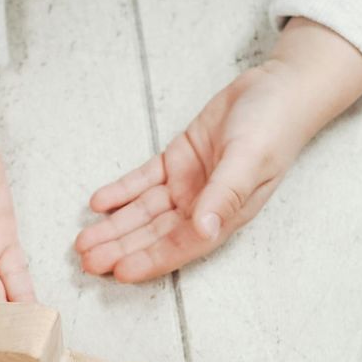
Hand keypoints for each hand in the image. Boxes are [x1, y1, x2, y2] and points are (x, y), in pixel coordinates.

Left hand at [76, 19, 361, 282]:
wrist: (277, 89)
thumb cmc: (273, 126)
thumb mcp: (249, 159)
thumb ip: (225, 194)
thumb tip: (205, 230)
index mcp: (225, 213)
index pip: (181, 245)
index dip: (150, 260)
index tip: (119, 272)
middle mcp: (203, 204)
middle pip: (156, 233)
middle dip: (122, 248)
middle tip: (86, 260)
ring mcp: (189, 183)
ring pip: (144, 211)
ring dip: (115, 226)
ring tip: (83, 240)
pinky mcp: (178, 160)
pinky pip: (144, 181)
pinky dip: (122, 191)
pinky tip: (99, 202)